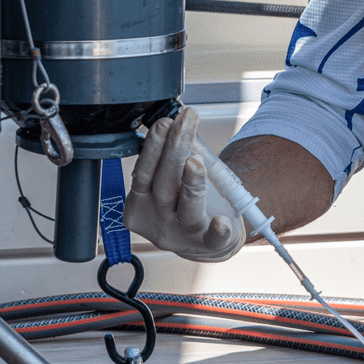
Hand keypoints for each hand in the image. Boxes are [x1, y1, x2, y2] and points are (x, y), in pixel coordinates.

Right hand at [123, 108, 244, 262]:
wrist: (204, 244)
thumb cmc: (184, 206)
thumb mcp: (168, 183)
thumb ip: (170, 157)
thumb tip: (177, 119)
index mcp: (142, 204)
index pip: (143, 174)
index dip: (152, 147)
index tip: (165, 122)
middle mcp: (159, 220)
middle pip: (164, 186)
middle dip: (173, 151)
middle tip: (183, 125)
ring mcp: (183, 235)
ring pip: (186, 209)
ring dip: (190, 183)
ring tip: (195, 161)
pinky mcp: (209, 244)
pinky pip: (213, 239)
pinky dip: (217, 230)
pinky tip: (220, 222)